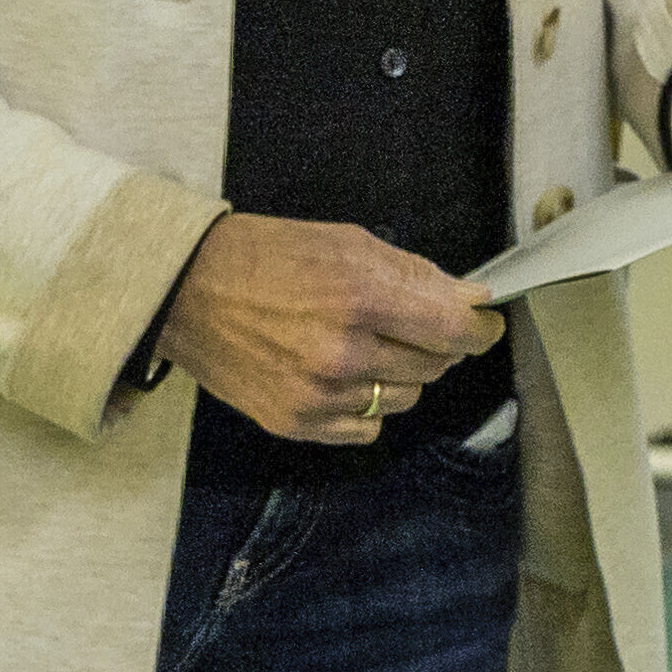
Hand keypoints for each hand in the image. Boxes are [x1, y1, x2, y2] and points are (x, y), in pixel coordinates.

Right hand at [158, 212, 504, 443]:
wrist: (187, 291)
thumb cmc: (269, 257)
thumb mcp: (349, 243)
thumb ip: (417, 275)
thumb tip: (471, 300)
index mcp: (359, 298)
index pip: (452, 332)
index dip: (479, 330)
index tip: (484, 325)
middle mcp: (341, 354)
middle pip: (433, 366)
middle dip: (435, 344)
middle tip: (409, 323)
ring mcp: (316, 395)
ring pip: (403, 398)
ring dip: (400, 374)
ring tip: (365, 344)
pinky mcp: (293, 422)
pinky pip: (366, 428)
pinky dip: (366, 406)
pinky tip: (343, 376)